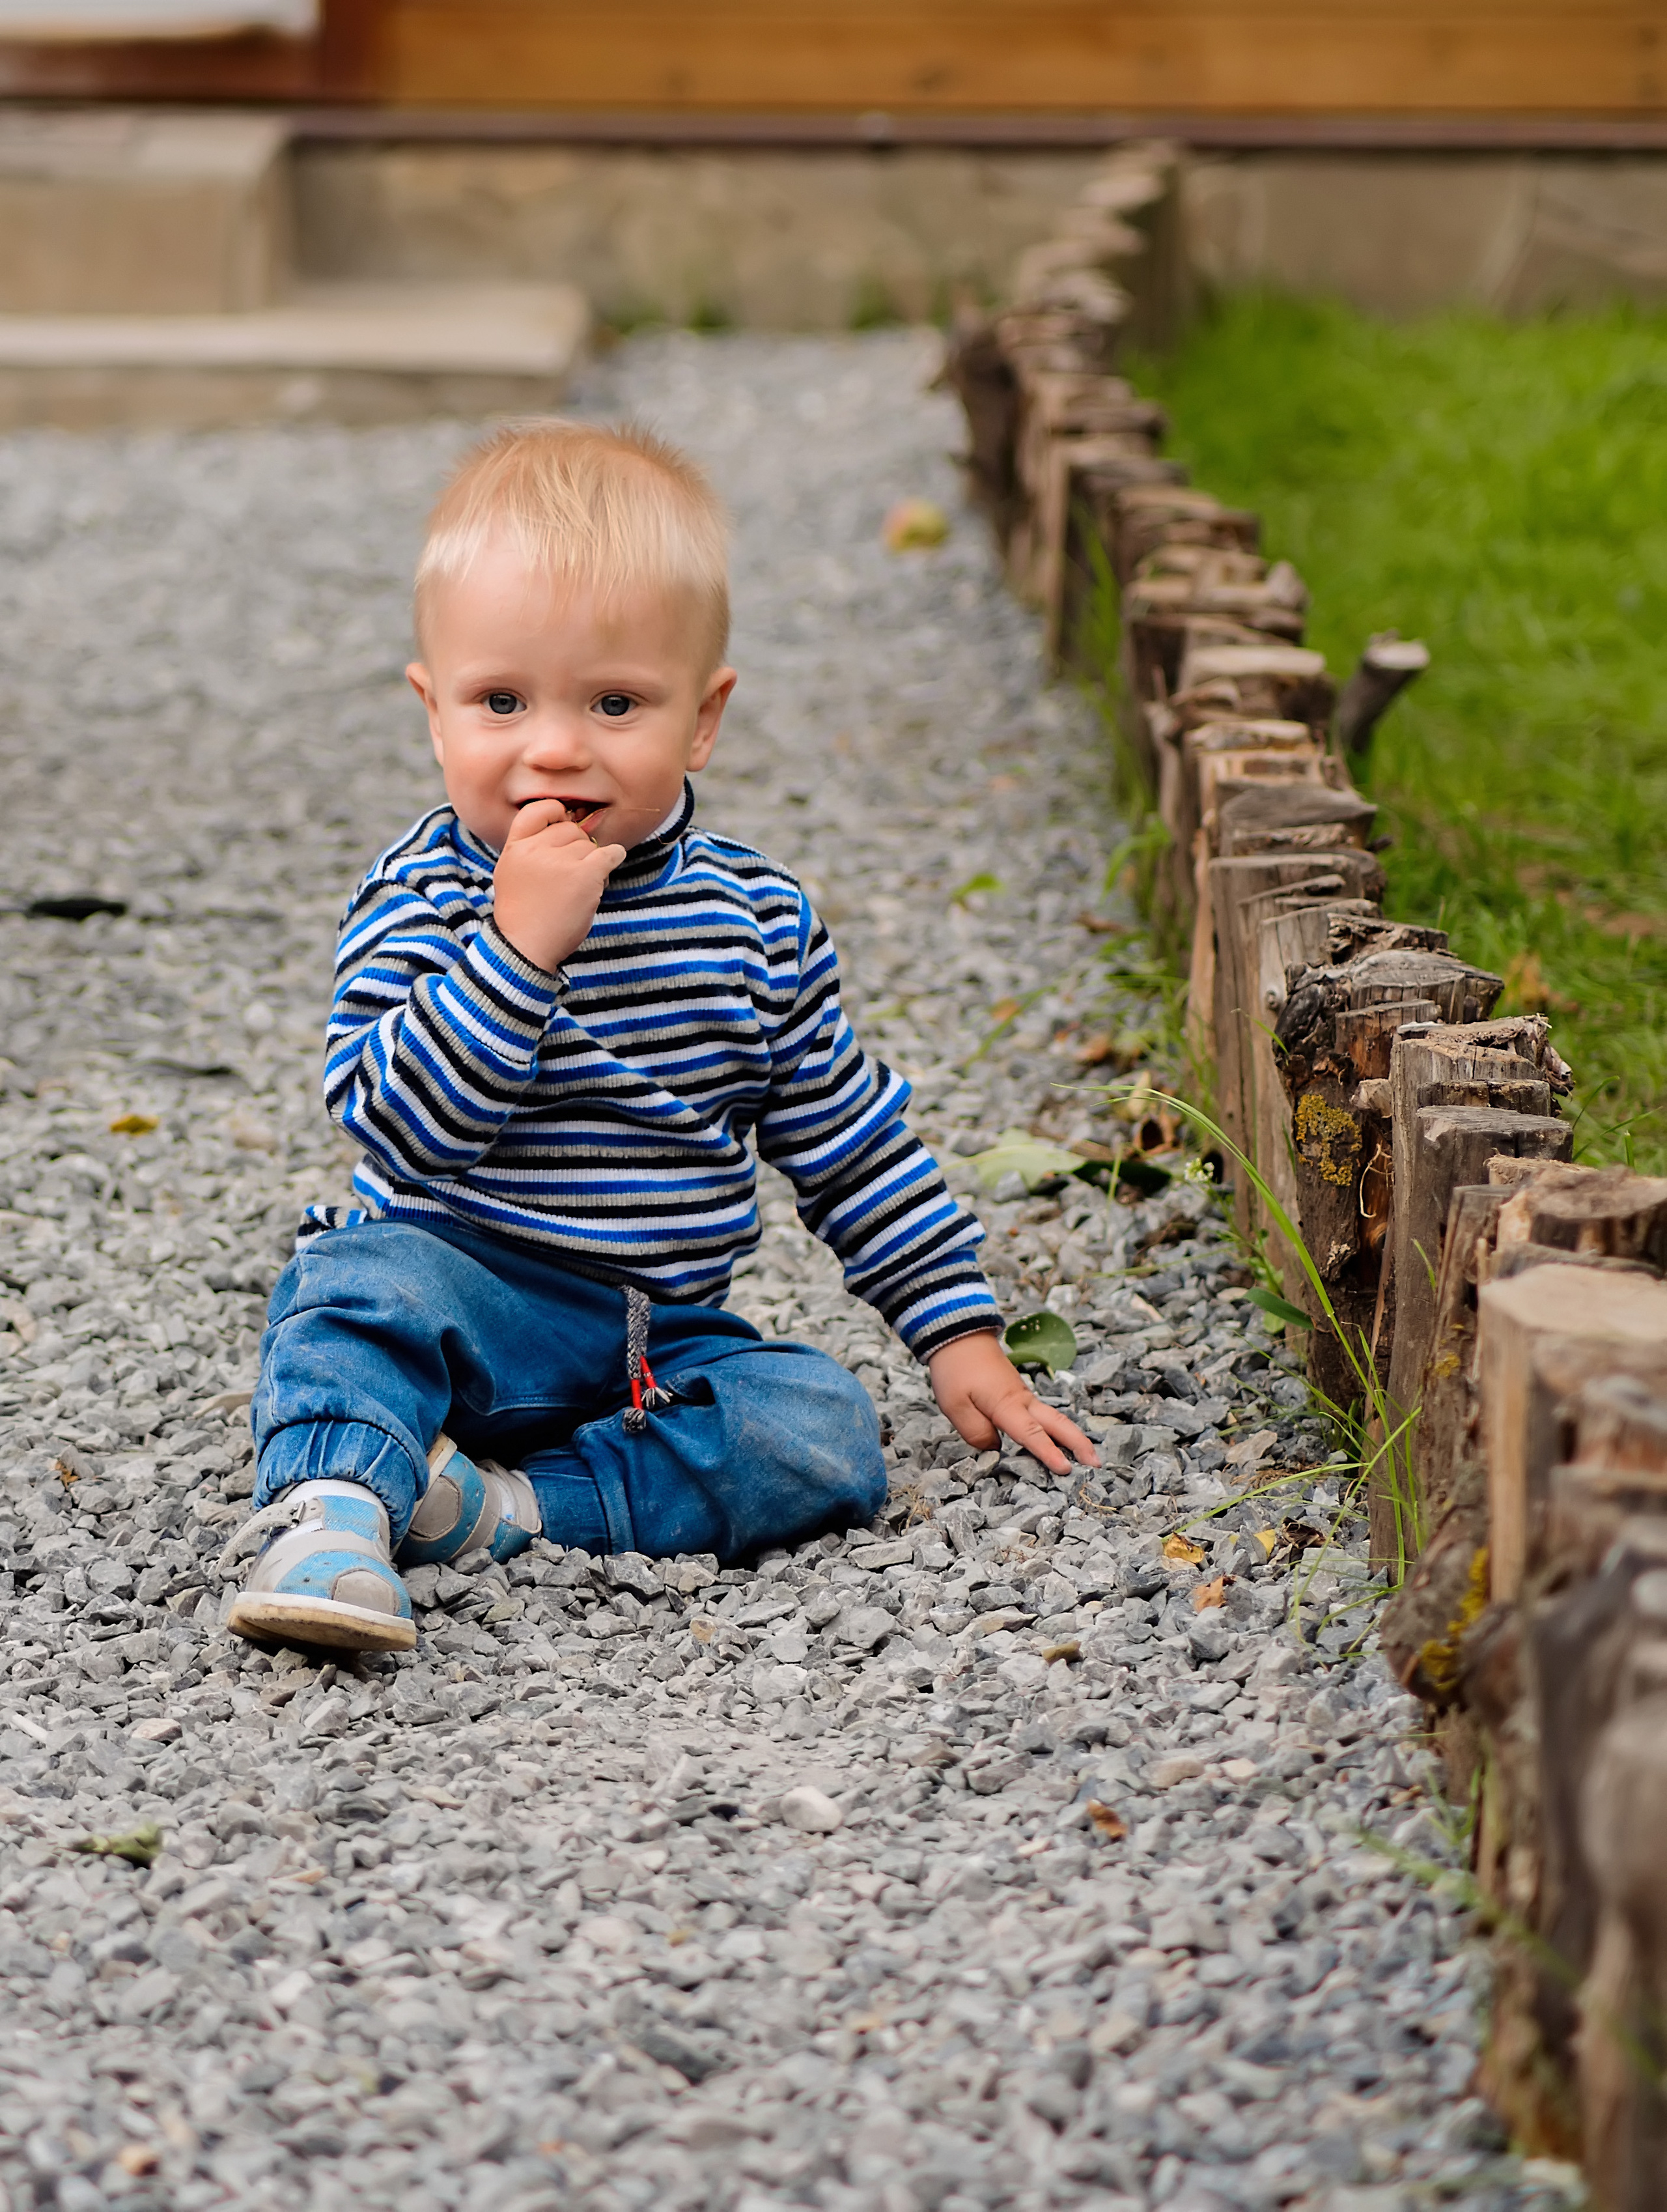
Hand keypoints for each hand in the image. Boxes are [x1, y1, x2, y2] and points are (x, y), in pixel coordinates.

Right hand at [491, 800, 625, 973]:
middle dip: (577, 847)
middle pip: (570, 829)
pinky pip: (609, 854)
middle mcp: (535, 850)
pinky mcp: (583, 875)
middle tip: (573, 873)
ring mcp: (560, 861)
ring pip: (589, 846)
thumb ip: (531, 850)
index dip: (555, 813)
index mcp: (514, 848)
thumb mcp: (512, 873)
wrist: (526, 947)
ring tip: (581, 886)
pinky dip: (614, 858)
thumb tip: (565, 826)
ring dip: (592, 862)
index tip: (564, 825)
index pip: (537, 810)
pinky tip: (608, 868)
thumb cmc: (524, 915)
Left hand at [927, 1331, 1098, 1476]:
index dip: (1048, 1453)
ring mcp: (1024, 1396)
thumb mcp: (955, 1405)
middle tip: (1097, 1464)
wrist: (959, 1336)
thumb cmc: (955, 1370)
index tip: (1066, 1469)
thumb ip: (976, 1432)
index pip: (1032, 1433)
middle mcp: (1022, 1401)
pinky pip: (1045, 1414)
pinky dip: (1059, 1429)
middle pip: (1057, 1423)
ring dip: (1073, 1437)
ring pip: (1055, 1418)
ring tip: (1089, 1457)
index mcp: (1007, 1404)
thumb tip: (996, 1449)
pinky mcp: (1020, 1394)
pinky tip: (1062, 1440)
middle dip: (1079, 1444)